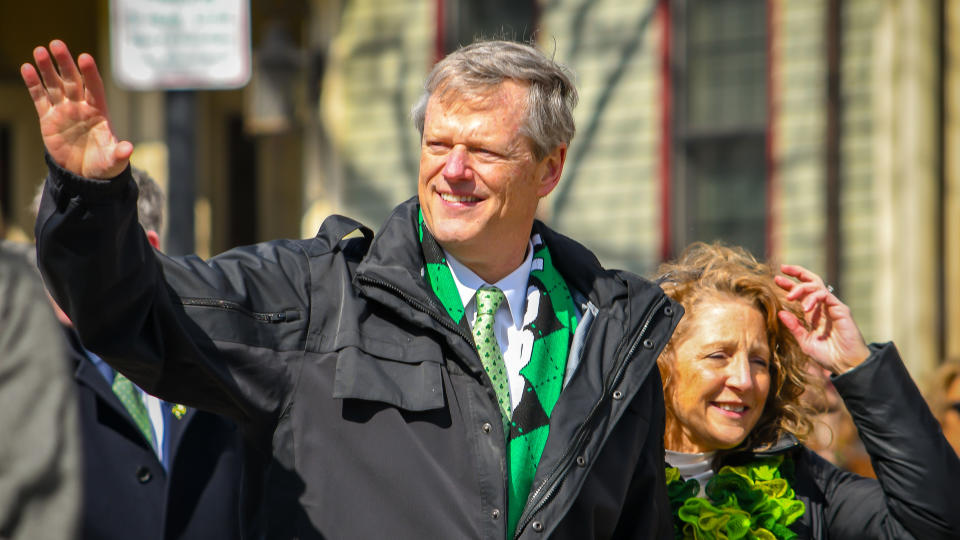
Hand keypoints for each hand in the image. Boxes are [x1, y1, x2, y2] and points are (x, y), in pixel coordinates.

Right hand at [20, 40, 131, 178]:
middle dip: (65, 63)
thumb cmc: (104, 165)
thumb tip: (129, 149)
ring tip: (39, 51)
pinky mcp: (48, 118)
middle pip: (73, 80)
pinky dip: (33, 84)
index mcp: (100, 112)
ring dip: (47, 68)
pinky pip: (40, 98)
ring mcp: (64, 111)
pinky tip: (27, 68)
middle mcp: (81, 107)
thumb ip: (119, 153)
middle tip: (56, 44)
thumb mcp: (114, 161)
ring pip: (55, 85)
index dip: (90, 73)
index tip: (85, 57)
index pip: (95, 88)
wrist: (84, 175)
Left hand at [774, 264, 869, 374]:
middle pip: (811, 282)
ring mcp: (832, 307)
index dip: (789, 284)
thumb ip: (794, 327)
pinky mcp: (841, 310)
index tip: (776, 279)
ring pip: (816, 286)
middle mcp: (822, 307)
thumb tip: (780, 313)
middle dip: (797, 273)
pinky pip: (825, 296)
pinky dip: (813, 298)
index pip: (801, 293)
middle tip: (782, 271)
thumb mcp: (805, 341)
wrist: (846, 365)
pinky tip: (805, 307)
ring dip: (801, 288)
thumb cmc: (828, 355)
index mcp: (813, 313)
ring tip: (790, 297)